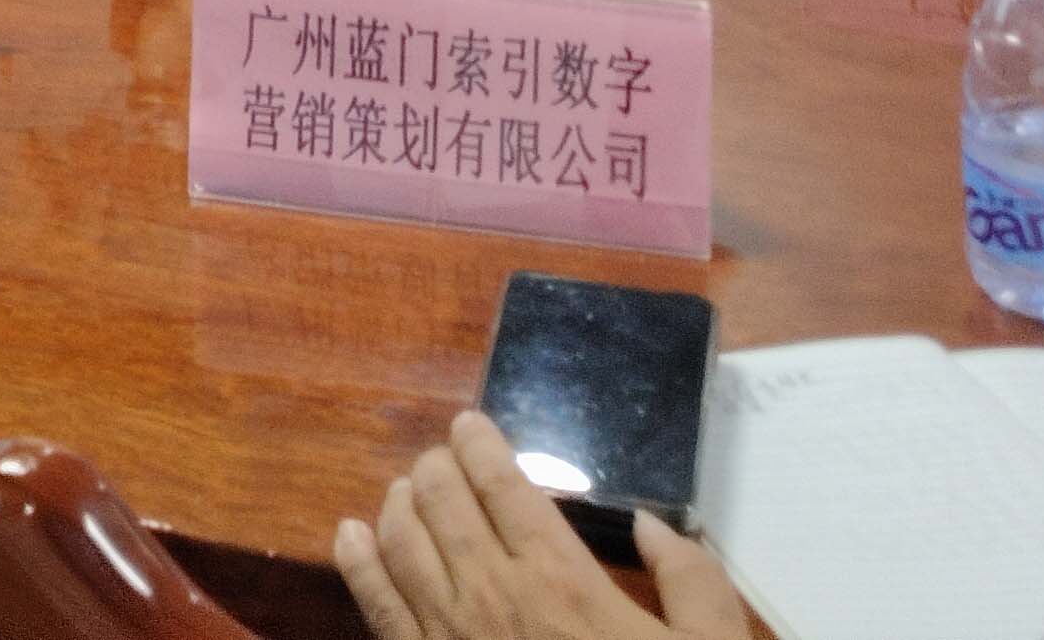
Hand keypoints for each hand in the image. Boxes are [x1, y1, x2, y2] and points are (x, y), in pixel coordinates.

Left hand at [334, 411, 745, 639]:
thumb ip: (693, 580)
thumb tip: (649, 526)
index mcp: (561, 579)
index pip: (503, 484)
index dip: (480, 444)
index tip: (470, 425)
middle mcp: (493, 594)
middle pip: (441, 499)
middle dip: (437, 466)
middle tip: (444, 459)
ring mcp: (450, 634)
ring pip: (400, 540)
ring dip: (399, 502)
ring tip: (407, 489)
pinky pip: (377, 606)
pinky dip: (357, 561)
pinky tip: (351, 535)